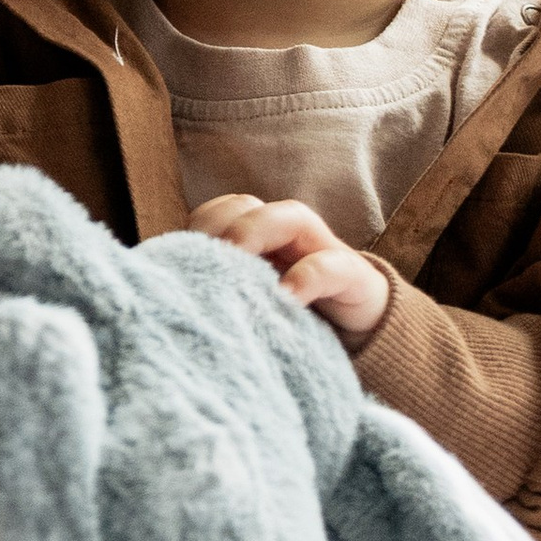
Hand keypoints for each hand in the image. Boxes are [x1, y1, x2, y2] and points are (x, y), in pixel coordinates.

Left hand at [188, 195, 394, 345]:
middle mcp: (287, 236)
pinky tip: (286, 298)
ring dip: (257, 231)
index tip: (179, 257)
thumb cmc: (297, 316)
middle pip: (247, 206)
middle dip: (220, 223)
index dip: (200, 225)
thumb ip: (225, 291)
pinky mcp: (353, 276)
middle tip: (201, 256)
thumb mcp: (255, 303)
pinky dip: (306, 277)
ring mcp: (321, 250)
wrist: (365, 335)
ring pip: (290, 216)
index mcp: (258, 238)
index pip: (220, 211)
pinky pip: (330, 264)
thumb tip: (175, 301)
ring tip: (236, 260)